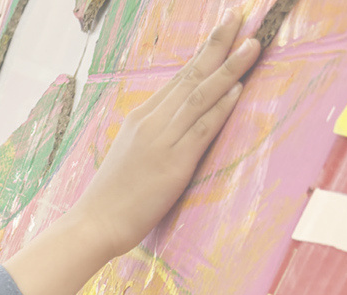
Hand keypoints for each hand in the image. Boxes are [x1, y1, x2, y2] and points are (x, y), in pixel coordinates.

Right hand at [72, 9, 260, 258]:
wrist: (95, 222)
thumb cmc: (110, 197)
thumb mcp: (128, 156)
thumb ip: (149, 138)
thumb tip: (171, 130)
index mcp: (139, 119)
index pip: (178, 80)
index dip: (203, 55)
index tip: (224, 33)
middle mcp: (150, 123)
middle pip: (190, 77)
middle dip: (218, 46)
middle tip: (240, 18)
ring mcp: (161, 141)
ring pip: (200, 96)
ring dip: (229, 69)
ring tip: (252, 45)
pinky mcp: (173, 163)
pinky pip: (202, 128)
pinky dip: (221, 106)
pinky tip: (239, 88)